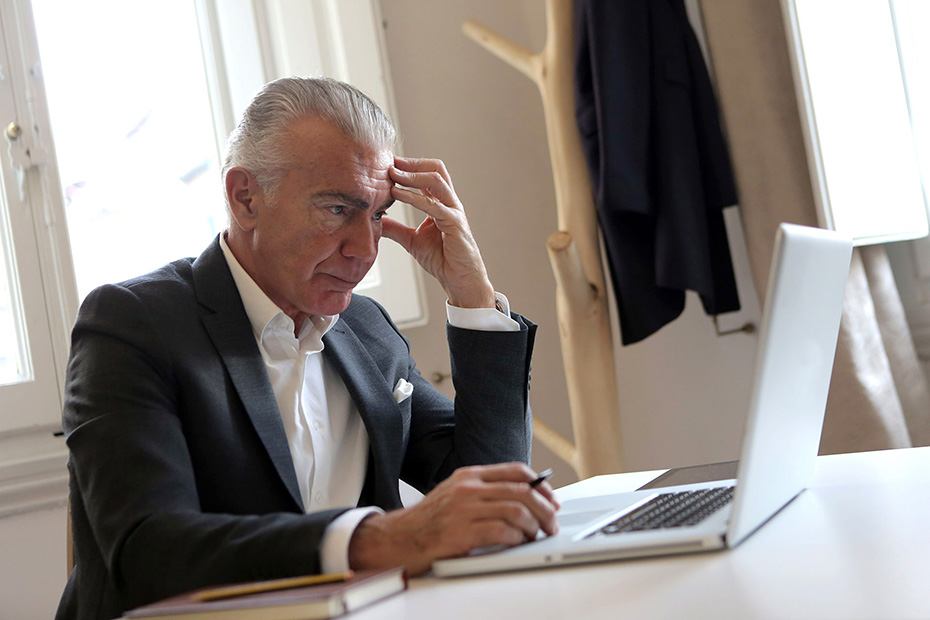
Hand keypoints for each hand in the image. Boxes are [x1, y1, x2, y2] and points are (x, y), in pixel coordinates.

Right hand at [347, 463, 559, 574]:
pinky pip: (502, 532)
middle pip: (522, 491)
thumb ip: (485, 491)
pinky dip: (516, 538)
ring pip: (516, 511)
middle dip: (545, 509)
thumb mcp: (456, 494)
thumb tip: (524, 497)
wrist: (398, 538)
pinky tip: (517, 543)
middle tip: (551, 523)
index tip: (551, 499)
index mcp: (469, 475)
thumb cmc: (430, 520)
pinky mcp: (461, 532)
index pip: (516, 470)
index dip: (541, 485)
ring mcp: (464, 509)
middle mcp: (468, 488)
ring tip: (536, 536)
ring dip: (534, 526)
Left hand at [383, 156, 495, 308]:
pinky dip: (414, 197)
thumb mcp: (411, 240)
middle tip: (389, 162)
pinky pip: (434, 205)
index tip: (387, 164)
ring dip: (412, 175)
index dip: (409, 166)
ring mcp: (453, 211)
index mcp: (440, 203)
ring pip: (436, 181)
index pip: (427, 174)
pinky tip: (398, 194)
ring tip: (392, 174)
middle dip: (412, 163)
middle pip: (435, 169)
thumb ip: (395, 229)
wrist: (459, 280)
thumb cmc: (442, 259)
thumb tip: (375, 221)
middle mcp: (449, 202)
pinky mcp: (455, 223)